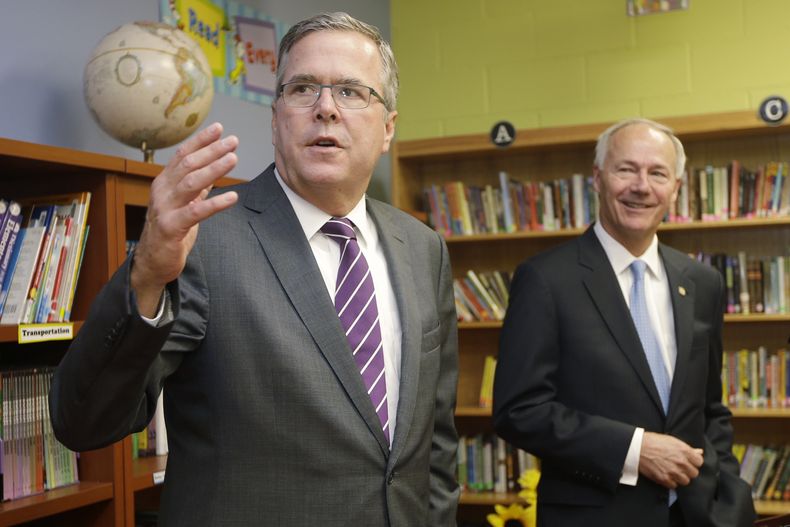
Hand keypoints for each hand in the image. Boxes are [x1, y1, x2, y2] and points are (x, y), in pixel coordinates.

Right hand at [131, 123, 238, 315]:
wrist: (152, 262)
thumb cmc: (170, 231)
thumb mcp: (184, 203)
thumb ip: (197, 187)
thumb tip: (213, 166)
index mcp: (164, 183)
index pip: (182, 155)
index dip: (201, 140)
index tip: (219, 128)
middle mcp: (162, 191)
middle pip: (188, 164)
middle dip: (211, 151)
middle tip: (233, 141)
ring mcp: (165, 208)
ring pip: (191, 183)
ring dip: (213, 169)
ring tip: (233, 159)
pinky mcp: (171, 227)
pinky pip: (196, 212)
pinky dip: (215, 203)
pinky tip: (232, 197)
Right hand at [638, 431, 703, 488]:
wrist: (637, 447)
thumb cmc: (653, 441)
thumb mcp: (671, 440)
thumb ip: (686, 448)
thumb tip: (699, 452)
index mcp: (684, 450)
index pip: (699, 462)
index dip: (694, 462)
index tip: (689, 461)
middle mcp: (681, 462)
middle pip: (694, 473)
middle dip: (687, 470)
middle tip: (680, 467)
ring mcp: (673, 471)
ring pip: (685, 481)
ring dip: (680, 477)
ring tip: (673, 472)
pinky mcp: (664, 479)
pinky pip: (674, 486)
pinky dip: (670, 482)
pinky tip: (666, 475)